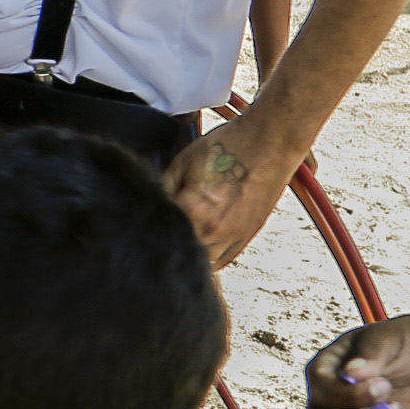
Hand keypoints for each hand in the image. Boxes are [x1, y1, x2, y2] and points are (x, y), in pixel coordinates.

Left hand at [160, 111, 293, 266]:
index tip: (140, 224)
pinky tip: (198, 247)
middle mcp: (214, 231)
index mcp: (194, 210)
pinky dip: (208, 259)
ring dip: (188, 255)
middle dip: (166, 245)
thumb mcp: (183, 161)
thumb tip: (151, 203)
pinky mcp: (246, 238)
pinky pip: (222, 261)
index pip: (160, 232)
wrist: (269, 143)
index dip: (147, 227)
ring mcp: (233, 238)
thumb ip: (163, 188)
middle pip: (180, 255)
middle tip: (156, 234)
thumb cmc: (229, 147)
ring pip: (202, 265)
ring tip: (178, 239)